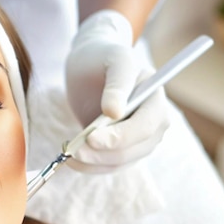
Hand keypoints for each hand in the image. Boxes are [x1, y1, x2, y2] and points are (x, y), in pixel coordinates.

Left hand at [65, 9, 169, 172]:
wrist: (90, 65)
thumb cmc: (103, 58)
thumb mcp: (113, 61)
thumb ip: (118, 83)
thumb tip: (115, 112)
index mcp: (156, 99)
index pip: (145, 127)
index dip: (120, 137)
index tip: (91, 138)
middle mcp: (154, 122)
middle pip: (134, 150)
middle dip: (102, 153)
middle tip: (72, 150)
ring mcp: (139, 139)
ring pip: (120, 162)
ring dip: (93, 163)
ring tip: (67, 153)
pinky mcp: (121, 149)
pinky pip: (109, 165)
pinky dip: (90, 166)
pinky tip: (71, 160)